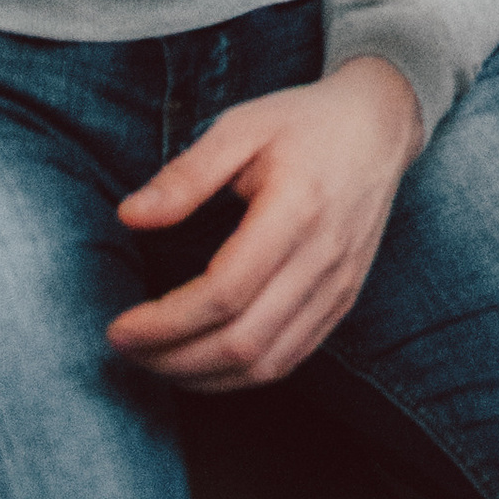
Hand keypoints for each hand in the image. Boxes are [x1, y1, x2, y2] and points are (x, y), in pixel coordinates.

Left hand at [108, 54, 424, 391]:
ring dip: (204, 376)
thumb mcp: (241, 126)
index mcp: (297, 209)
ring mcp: (340, 284)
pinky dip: (242, 375)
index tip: (119, 326)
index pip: (224, 293)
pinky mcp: (345, 298)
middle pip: (243, 341)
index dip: (165, 323)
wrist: (379, 123)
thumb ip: (187, 174)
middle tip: (127, 349)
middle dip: (173, 359)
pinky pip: (292, 358)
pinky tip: (204, 363)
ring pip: (268, 362)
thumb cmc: (303, 122)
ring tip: (156, 361)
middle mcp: (324, 257)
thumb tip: (129, 217)